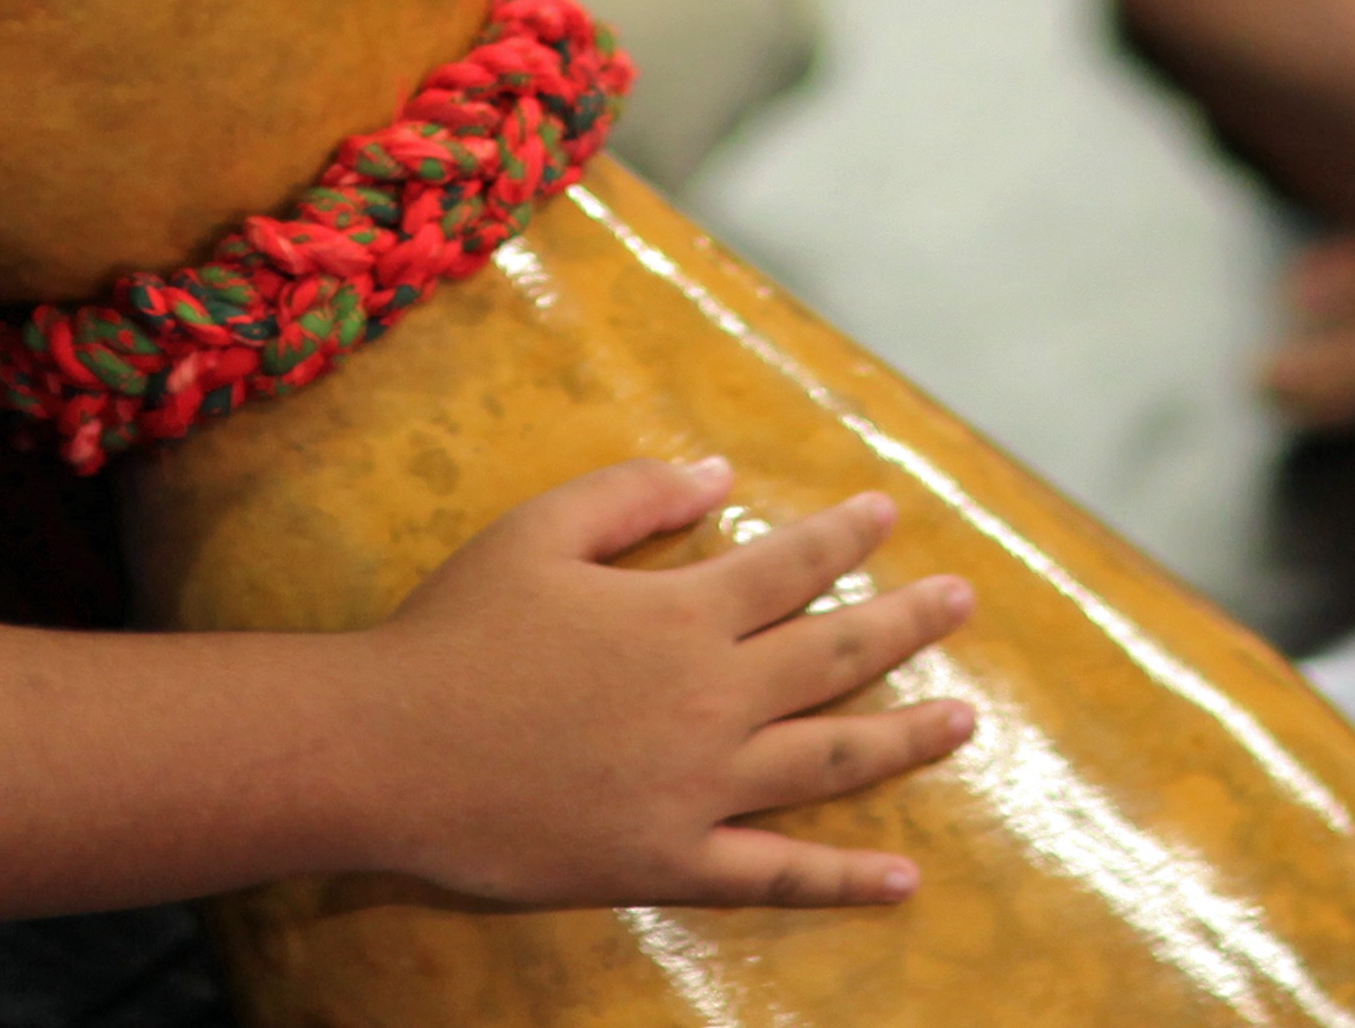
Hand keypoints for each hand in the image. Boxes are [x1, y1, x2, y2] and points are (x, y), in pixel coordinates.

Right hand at [365, 458, 975, 910]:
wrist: (390, 751)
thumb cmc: (456, 631)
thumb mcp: (537, 531)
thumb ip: (633, 497)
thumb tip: (723, 475)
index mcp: (679, 614)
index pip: (790, 566)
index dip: (845, 537)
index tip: (890, 515)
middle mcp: (710, 699)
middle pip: (834, 656)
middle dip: (906, 623)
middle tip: (962, 601)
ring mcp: (700, 788)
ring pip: (830, 760)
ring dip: (904, 738)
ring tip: (964, 722)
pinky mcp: (672, 861)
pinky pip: (776, 874)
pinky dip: (844, 878)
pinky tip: (902, 878)